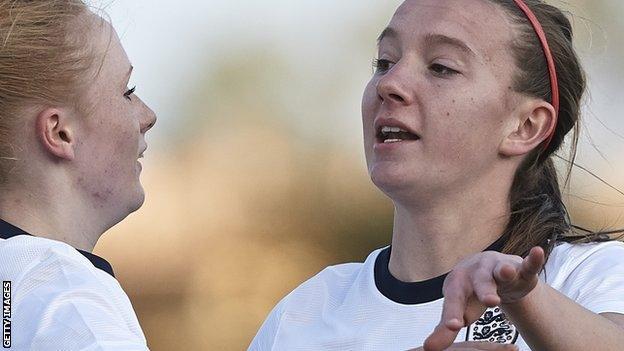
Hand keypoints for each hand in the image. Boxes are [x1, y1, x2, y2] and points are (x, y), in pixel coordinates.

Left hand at [423, 247, 544, 350]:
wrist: (494, 273)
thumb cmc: (472, 293)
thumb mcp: (460, 310)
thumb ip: (446, 328)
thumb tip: (429, 349)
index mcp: (458, 283)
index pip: (454, 300)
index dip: (453, 313)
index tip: (453, 326)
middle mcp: (477, 272)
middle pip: (479, 281)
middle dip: (484, 290)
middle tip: (490, 301)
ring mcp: (499, 268)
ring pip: (502, 270)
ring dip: (504, 271)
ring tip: (506, 272)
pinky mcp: (520, 270)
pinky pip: (527, 265)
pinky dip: (533, 260)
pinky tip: (538, 252)